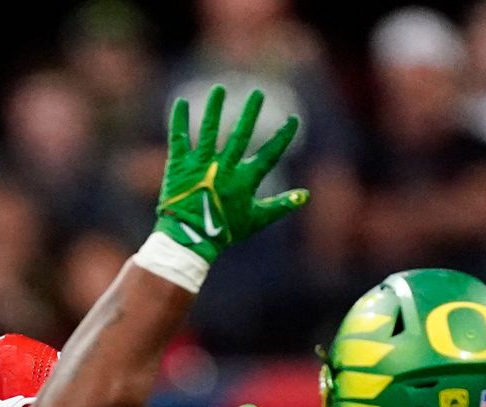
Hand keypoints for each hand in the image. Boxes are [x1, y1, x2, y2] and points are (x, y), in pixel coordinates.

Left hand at [155, 85, 308, 262]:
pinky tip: (181, 103)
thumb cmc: (224, 231)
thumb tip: (306, 195)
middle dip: (251, 113)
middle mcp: (224, 167)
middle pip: (241, 135)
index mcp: (244, 180)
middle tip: (258, 93)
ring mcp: (201, 164)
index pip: (269, 154)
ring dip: (214, 108)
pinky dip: (179, 120)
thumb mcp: (256, 219)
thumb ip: (281, 205)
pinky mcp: (180, 166)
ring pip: (209, 130)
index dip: (282, 137)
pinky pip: (179, 138)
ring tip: (219, 89)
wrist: (190, 239)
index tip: (293, 120)